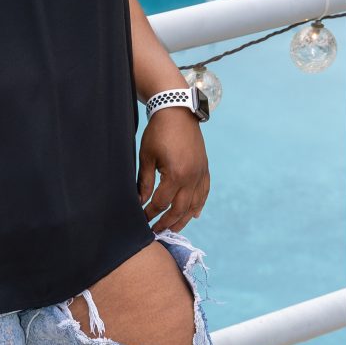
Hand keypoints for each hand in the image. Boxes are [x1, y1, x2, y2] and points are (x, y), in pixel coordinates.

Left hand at [137, 107, 209, 232]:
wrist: (178, 112)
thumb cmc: (158, 132)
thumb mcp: (146, 157)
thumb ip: (144, 181)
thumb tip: (140, 202)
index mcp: (176, 174)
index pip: (161, 202)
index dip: (150, 213)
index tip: (141, 220)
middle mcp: (192, 177)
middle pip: (180, 209)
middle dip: (167, 222)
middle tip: (156, 232)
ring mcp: (201, 173)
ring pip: (194, 204)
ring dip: (184, 219)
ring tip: (173, 229)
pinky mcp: (205, 168)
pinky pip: (204, 192)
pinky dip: (199, 204)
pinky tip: (195, 214)